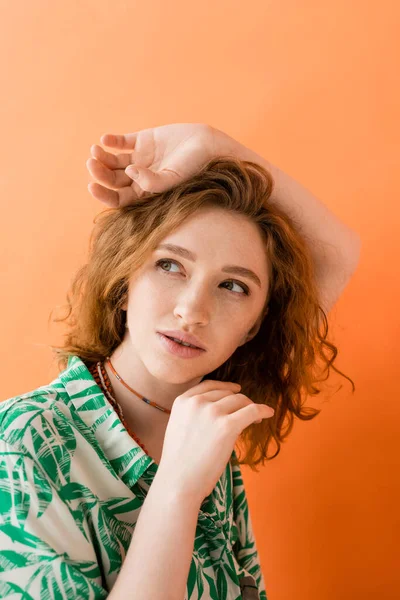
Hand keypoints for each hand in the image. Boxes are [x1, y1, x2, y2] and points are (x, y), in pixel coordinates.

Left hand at [86, 122, 218, 207]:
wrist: (210, 144)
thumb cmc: (195, 167)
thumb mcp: (175, 178)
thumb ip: (152, 181)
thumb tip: (130, 172)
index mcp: (146, 193)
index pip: (118, 199)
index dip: (103, 194)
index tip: (91, 185)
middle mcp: (141, 178)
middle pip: (112, 179)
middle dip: (99, 172)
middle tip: (92, 162)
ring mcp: (141, 158)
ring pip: (113, 161)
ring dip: (102, 156)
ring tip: (96, 149)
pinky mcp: (143, 140)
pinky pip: (122, 141)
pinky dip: (111, 141)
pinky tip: (106, 140)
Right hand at [156, 379, 274, 503]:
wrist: (178, 483)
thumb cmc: (180, 463)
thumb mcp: (179, 427)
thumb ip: (194, 414)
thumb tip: (219, 410)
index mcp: (183, 401)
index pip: (209, 385)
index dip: (225, 388)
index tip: (236, 391)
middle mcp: (197, 402)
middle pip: (227, 394)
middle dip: (239, 402)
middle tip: (247, 413)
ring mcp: (212, 412)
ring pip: (240, 401)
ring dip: (250, 408)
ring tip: (255, 419)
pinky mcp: (227, 426)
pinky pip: (252, 410)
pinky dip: (263, 410)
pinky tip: (269, 413)